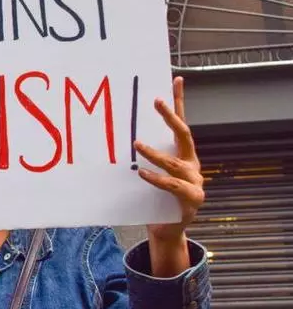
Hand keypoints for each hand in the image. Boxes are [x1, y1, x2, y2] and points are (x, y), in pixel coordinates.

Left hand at [134, 77, 203, 276]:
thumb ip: (140, 155)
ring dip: (154, 153)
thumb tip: (114, 134)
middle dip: (170, 117)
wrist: (165, 229)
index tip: (176, 79)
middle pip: (184, 134)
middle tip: (156, 102)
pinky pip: (172, 186)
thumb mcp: (148, 171)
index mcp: (182, 153)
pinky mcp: (191, 199)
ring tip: (136, 144)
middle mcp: (192, 163)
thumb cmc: (153, 197)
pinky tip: (141, 173)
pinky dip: (156, 178)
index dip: (179, 101)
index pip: (181, 122)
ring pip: (175, 162)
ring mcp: (194, 181)